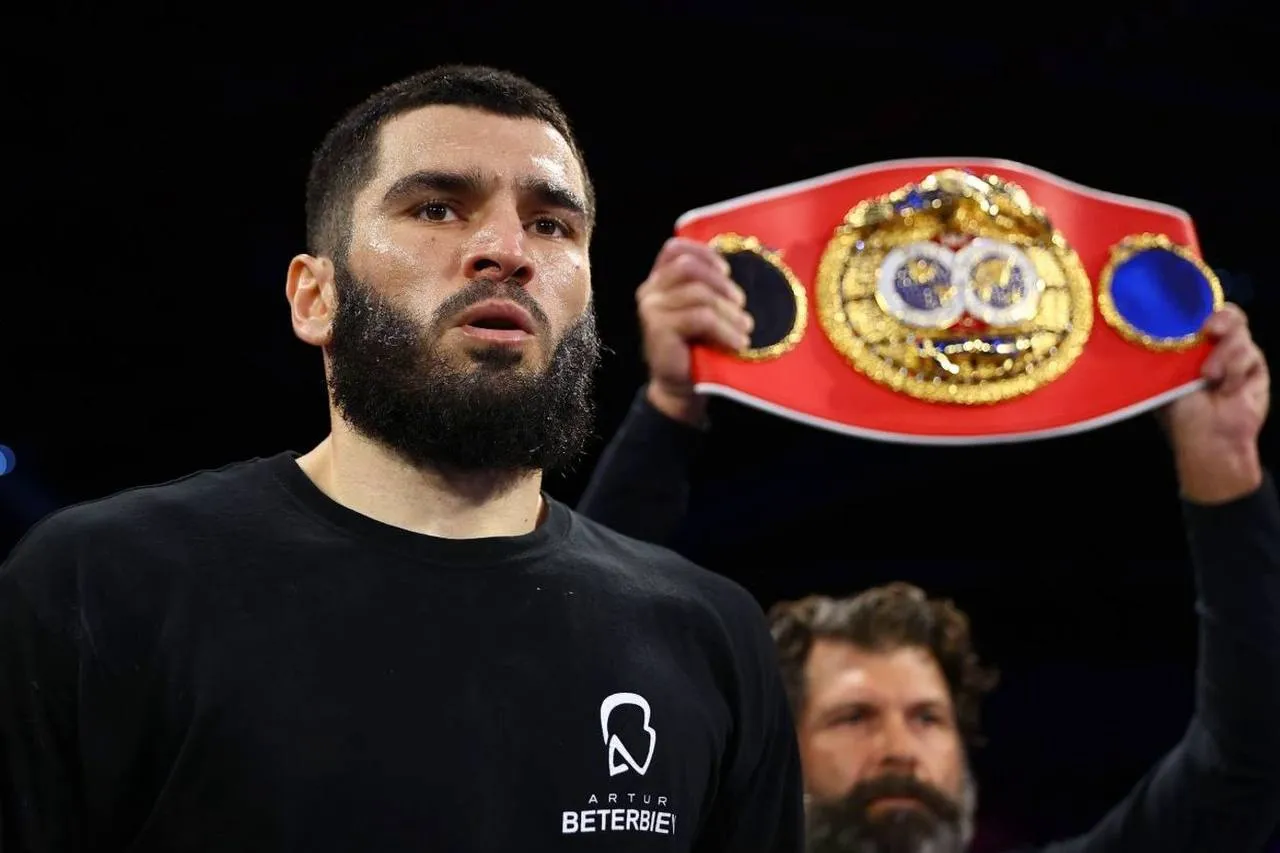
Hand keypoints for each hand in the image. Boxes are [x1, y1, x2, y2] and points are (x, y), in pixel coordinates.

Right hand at [635, 238, 753, 424]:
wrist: (680, 387)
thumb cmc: (697, 347)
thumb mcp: (702, 311)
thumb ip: (708, 287)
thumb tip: (740, 264)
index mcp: (658, 281)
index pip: (674, 249)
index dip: (703, 253)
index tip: (727, 270)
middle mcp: (649, 291)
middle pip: (688, 267)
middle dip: (721, 283)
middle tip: (741, 304)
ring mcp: (651, 308)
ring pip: (699, 294)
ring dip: (729, 313)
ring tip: (744, 329)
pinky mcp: (659, 327)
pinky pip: (701, 317)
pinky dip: (725, 330)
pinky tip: (738, 343)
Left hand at [1163, 304, 1269, 502]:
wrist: (1209, 439)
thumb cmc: (1180, 413)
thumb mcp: (1165, 379)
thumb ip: (1168, 352)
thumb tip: (1157, 327)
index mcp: (1186, 347)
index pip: (1194, 315)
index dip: (1195, 306)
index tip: (1191, 311)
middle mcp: (1210, 347)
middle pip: (1224, 314)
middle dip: (1220, 317)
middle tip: (1210, 329)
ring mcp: (1233, 354)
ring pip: (1238, 331)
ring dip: (1224, 353)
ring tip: (1210, 376)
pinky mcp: (1255, 366)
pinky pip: (1250, 353)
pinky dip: (1237, 370)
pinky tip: (1227, 388)